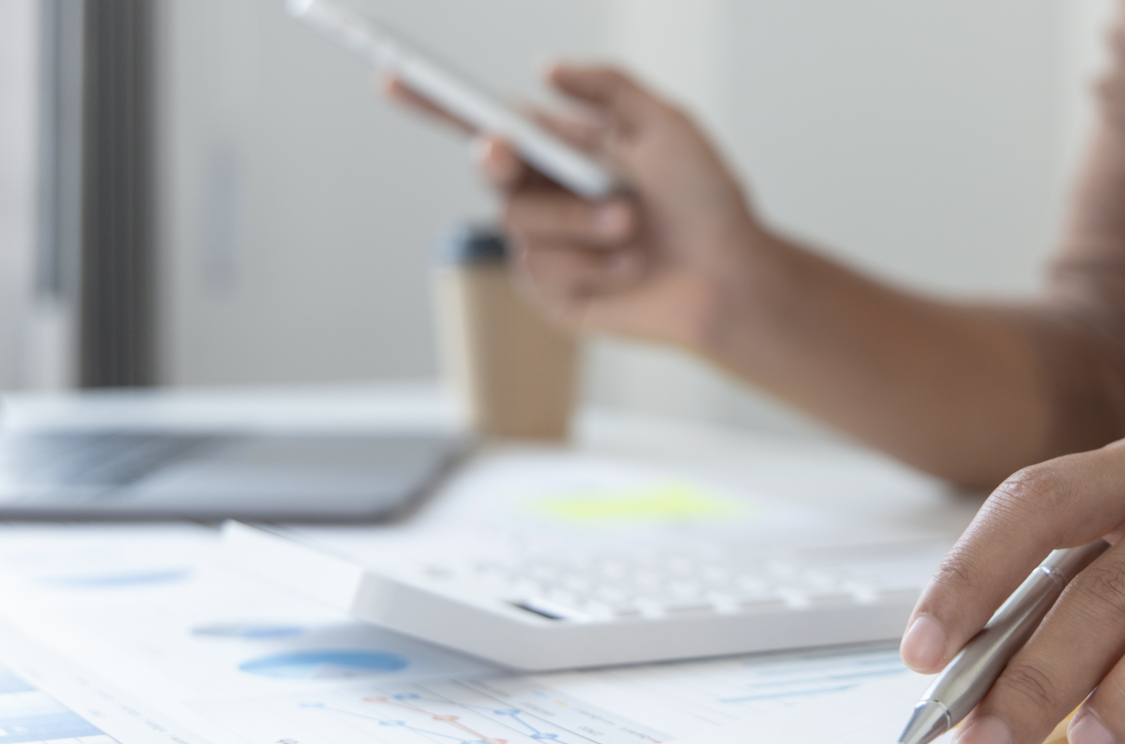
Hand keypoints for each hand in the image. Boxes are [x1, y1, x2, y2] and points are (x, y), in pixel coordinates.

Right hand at [387, 66, 765, 347]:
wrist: (732, 276)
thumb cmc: (709, 201)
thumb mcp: (668, 125)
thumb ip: (610, 87)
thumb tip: (544, 69)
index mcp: (563, 149)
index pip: (486, 121)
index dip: (434, 103)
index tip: (392, 77)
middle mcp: (546, 195)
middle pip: (487, 167)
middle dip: (499, 159)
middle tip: (505, 152)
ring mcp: (546, 247)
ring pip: (520, 222)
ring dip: (580, 221)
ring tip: (633, 228)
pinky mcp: (553, 294)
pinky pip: (541, 270)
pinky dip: (591, 265)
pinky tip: (628, 269)